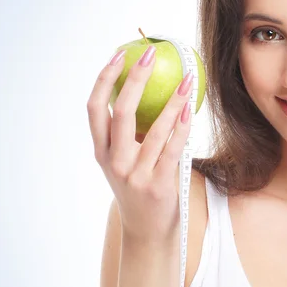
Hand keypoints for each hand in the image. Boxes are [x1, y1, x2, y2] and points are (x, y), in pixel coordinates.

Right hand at [87, 47, 194, 244]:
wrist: (146, 232)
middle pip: (120, 111)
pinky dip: (182, 127)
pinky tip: (191, 109)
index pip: (94, 108)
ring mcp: (134, 175)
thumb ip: (128, 133)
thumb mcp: (124, 161)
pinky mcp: (157, 186)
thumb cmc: (138, 188)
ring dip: (171, 101)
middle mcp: (113, 161)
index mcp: (101, 151)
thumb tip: (145, 90)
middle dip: (135, 78)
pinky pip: (172, 149)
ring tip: (186, 79)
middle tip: (151, 54)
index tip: (118, 54)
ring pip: (152, 128)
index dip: (104, 79)